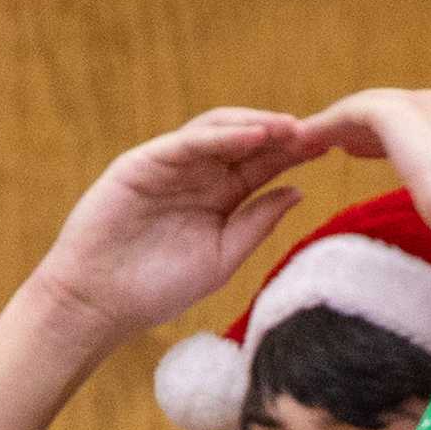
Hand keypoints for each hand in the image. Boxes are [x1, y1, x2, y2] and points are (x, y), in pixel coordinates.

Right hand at [27, 107, 321, 344]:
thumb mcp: (223, 257)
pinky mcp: (142, 164)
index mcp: (218, 198)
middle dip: (281, 135)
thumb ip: (257, 224)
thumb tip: (298, 192)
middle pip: (244, 144)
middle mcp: (196, 176)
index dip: (292, 155)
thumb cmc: (159, 287)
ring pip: (217, 133)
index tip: (328, 149)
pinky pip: (186, 143)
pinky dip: (221, 137)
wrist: (102, 302)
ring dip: (255, 126)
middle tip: (320, 129)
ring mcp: (169, 166)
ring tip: (291, 128)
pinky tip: (253, 136)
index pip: (261, 167)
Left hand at [301, 87, 430, 292]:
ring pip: (373, 112)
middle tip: (345, 152)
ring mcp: (424, 103)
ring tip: (316, 148)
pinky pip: (350, 113)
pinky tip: (305, 144)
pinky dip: (326, 127)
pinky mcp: (393, 110)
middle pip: (402, 113)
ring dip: (342, 129)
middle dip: (374, 134)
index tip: (391, 161)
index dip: (409, 142)